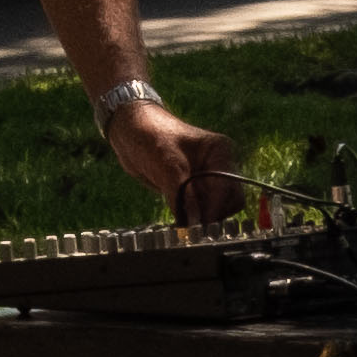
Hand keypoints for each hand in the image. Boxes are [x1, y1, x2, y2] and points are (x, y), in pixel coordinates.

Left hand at [112, 98, 242, 224]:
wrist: (128, 128)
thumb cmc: (148, 135)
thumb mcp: (165, 163)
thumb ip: (181, 193)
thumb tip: (193, 222)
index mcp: (220, 152)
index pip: (228, 188)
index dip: (214, 209)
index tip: (197, 226)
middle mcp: (219, 166)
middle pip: (229, 202)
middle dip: (213, 216)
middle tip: (191, 228)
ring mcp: (206, 178)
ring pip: (217, 209)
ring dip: (203, 220)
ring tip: (182, 224)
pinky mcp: (193, 189)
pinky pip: (200, 210)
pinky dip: (193, 218)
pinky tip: (179, 222)